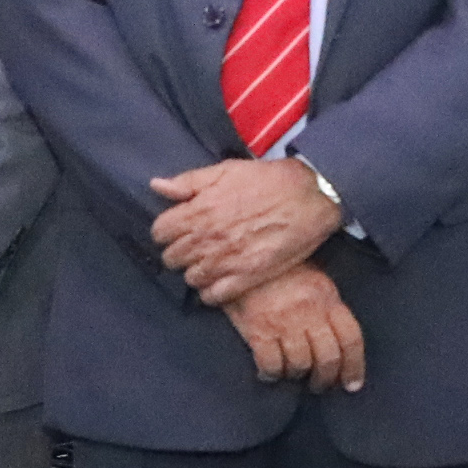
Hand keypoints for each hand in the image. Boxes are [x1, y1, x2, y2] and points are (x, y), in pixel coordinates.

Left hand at [150, 156, 341, 305]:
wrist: (310, 196)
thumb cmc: (268, 181)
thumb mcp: (225, 171)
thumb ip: (188, 182)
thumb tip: (157, 186)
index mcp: (199, 211)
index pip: (160, 232)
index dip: (166, 231)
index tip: (176, 230)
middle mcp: (207, 239)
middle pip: (172, 258)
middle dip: (179, 252)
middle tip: (193, 247)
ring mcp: (226, 261)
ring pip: (190, 278)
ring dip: (195, 272)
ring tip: (208, 264)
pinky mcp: (247, 278)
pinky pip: (213, 296)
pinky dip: (211, 292)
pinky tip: (219, 281)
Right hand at [224, 263, 366, 391]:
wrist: (241, 253)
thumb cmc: (278, 269)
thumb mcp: (313, 278)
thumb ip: (327, 306)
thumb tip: (338, 341)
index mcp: (327, 297)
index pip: (351, 339)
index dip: (355, 367)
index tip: (352, 384)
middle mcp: (309, 311)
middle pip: (328, 358)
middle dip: (325, 379)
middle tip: (319, 385)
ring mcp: (283, 321)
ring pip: (301, 364)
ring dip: (297, 376)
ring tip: (292, 375)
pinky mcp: (257, 329)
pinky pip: (271, 364)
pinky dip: (271, 374)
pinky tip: (269, 372)